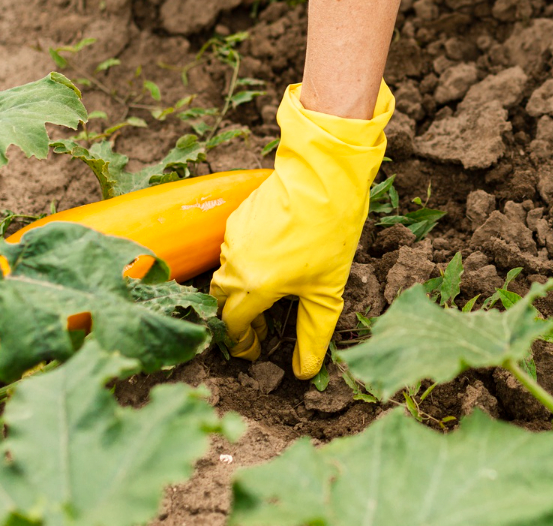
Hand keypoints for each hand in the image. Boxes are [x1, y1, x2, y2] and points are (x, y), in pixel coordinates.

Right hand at [209, 82, 392, 377]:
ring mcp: (233, 239)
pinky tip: (272, 264)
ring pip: (226, 275)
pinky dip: (245, 266)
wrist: (324, 180)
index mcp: (254, 287)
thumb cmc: (330, 236)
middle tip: (262, 331)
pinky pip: (233, 251)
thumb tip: (305, 373)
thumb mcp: (327, 293)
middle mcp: (235, 264)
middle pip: (222, 302)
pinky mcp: (238, 219)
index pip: (232, 325)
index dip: (241, 343)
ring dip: (242, 292)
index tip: (255, 350)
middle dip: (239, 320)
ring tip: (270, 298)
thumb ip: (313, 336)